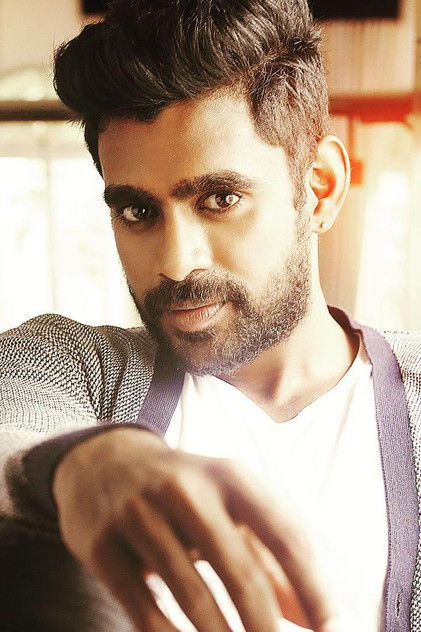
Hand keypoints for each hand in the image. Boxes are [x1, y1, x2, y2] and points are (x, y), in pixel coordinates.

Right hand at [53, 427, 339, 631]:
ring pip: (192, 596)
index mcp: (231, 476)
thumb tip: (320, 619)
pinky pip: (142, 607)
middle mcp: (187, 489)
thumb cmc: (185, 492)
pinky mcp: (102, 544)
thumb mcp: (230, 506)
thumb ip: (272, 557)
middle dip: (266, 630)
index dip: (316, 592)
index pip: (287, 538)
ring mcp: (139, 513)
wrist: (105, 462)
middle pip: (242, 573)